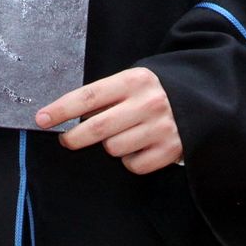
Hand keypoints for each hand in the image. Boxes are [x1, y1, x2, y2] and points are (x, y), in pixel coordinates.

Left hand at [35, 67, 181, 174]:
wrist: (204, 100)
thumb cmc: (156, 91)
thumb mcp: (135, 81)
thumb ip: (108, 95)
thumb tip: (70, 116)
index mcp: (135, 80)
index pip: (88, 96)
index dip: (61, 109)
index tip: (41, 118)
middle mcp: (148, 103)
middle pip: (97, 128)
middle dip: (74, 137)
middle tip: (67, 139)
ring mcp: (161, 128)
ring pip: (113, 148)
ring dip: (111, 145)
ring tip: (124, 134)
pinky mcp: (170, 151)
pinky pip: (133, 165)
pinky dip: (131, 160)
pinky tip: (140, 146)